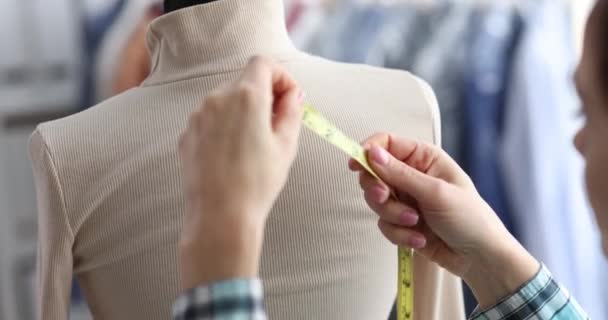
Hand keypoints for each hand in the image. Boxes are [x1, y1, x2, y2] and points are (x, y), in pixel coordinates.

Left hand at [178, 57, 303, 288]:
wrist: (220, 216)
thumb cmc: (257, 182)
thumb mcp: (286, 145)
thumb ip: (292, 111)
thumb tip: (293, 95)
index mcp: (246, 96)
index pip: (263, 64)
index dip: (281, 76)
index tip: (289, 98)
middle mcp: (217, 98)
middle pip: (244, 81)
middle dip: (264, 96)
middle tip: (278, 124)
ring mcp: (198, 116)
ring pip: (226, 101)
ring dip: (243, 112)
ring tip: (254, 145)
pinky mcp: (187, 134)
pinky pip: (210, 120)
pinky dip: (224, 127)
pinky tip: (233, 155)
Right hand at [350, 133, 538, 307]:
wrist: (480, 258)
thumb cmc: (469, 218)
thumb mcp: (435, 192)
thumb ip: (400, 174)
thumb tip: (372, 153)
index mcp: (424, 158)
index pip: (386, 144)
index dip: (368, 151)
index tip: (355, 165)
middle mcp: (412, 176)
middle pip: (374, 173)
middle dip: (378, 190)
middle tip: (385, 198)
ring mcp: (406, 199)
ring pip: (376, 202)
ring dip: (392, 215)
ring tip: (415, 223)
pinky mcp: (402, 222)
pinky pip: (384, 224)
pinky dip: (399, 233)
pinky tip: (420, 238)